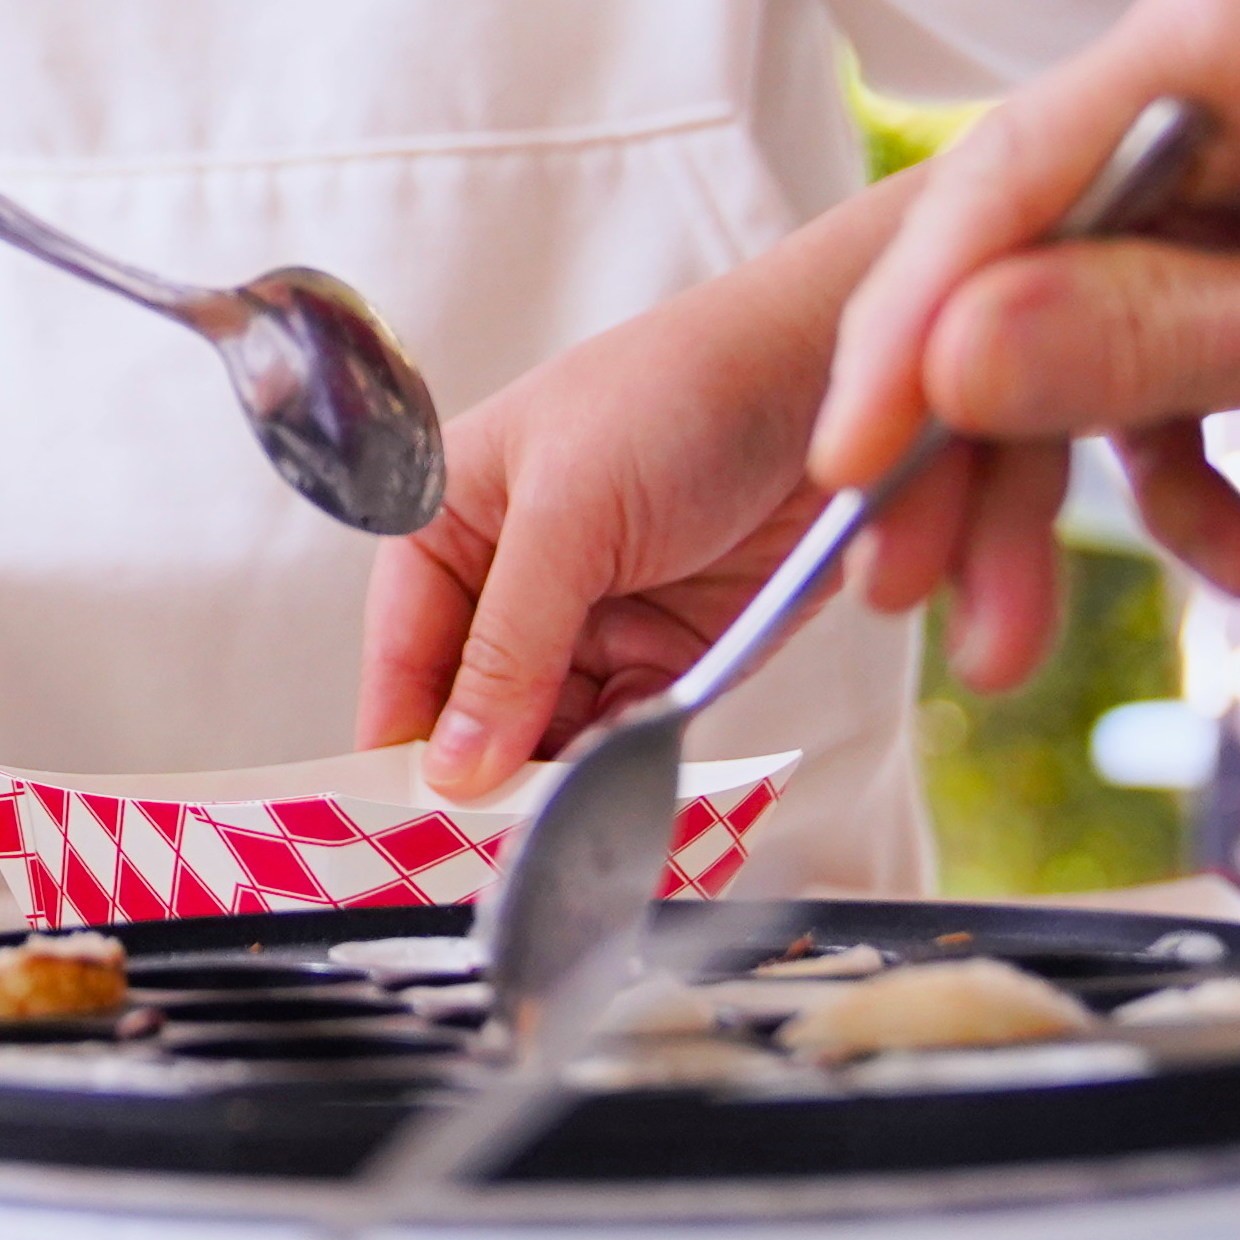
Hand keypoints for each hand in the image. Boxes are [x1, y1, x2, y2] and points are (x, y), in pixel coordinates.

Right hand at [359, 198, 886, 789]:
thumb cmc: (680, 398)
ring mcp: (588, 623)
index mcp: (449, 524)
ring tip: (559, 845)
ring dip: (553, 790)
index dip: (402, 746)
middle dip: (480, 782)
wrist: (837, 377)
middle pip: (470, 714)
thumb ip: (508, 646)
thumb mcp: (571, 512)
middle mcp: (508, 581)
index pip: (403, 657)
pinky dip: (623, 776)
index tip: (407, 834)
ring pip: (545, 739)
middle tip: (488, 862)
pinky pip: (624, 738)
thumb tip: (449, 770)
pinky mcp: (667, 656)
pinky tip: (623, 812)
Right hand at [809, 0, 1239, 665]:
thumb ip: (1152, 340)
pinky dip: (1153, 465)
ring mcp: (1201, 147)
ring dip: (1030, 483)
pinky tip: (1221, 549)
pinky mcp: (1218, 229)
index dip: (912, 327)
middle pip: (1004, 258)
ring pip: (1045, 323)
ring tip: (1004, 635)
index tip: (851, 458)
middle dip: (953, 438)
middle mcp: (1193, 61)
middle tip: (896, 582)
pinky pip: (1125, 353)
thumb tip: (950, 362)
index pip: (1014, 175)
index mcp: (1232, 22)